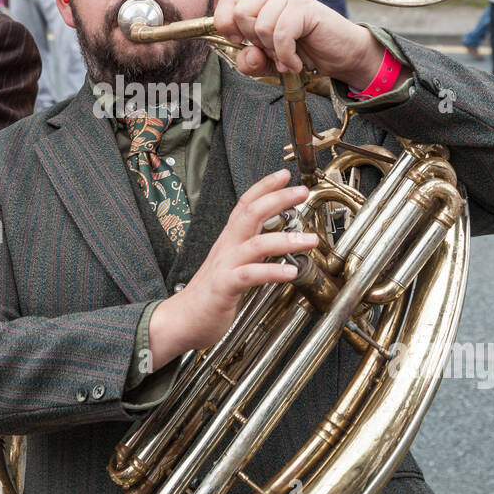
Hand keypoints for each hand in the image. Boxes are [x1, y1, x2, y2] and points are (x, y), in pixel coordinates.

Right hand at [148, 170, 317, 364]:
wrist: (182, 319)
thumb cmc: (210, 294)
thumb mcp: (231, 264)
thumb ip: (250, 250)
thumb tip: (276, 239)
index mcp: (229, 240)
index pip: (245, 204)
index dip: (264, 187)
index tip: (284, 174)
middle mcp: (227, 247)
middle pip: (251, 213)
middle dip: (278, 199)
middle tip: (302, 191)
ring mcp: (225, 265)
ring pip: (256, 243)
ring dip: (287, 239)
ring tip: (311, 240)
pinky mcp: (224, 286)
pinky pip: (250, 275)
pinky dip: (272, 271)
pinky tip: (291, 272)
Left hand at [212, 0, 384, 89]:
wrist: (342, 55)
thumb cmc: (305, 54)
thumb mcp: (269, 64)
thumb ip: (251, 62)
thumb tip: (248, 55)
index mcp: (260, 3)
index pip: (227, 2)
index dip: (225, 24)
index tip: (239, 41)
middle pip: (240, 14)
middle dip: (254, 41)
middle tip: (272, 51)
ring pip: (261, 25)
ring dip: (273, 51)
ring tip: (287, 57)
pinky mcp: (305, 8)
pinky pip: (282, 34)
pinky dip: (286, 56)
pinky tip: (295, 63)